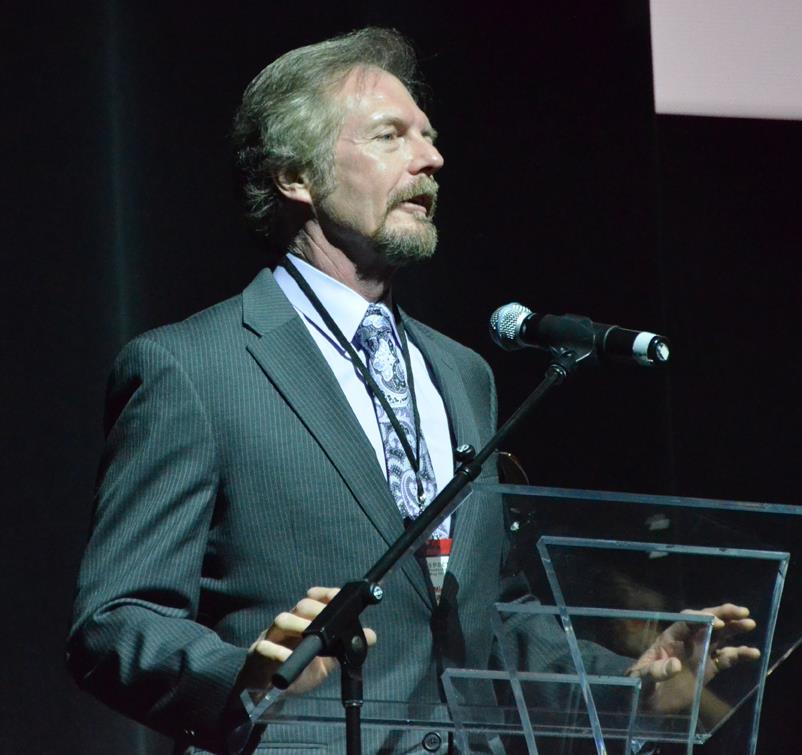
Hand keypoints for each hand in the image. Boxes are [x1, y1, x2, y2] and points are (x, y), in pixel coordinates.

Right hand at [233, 586, 377, 697]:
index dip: (325, 594)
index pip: (313, 600)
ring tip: (309, 635)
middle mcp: (287, 625)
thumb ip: (344, 648)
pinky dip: (277, 652)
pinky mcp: (258, 655)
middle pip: (299, 607)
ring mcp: (270, 638)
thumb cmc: (296, 671)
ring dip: (297, 625)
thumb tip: (372, 636)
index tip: (336, 595)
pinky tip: (289, 657)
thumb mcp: (324, 662)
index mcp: (303, 622)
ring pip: (281, 620)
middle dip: (315, 610)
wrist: (265, 692)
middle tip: (327, 622)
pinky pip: (264, 648)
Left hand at [627, 603, 760, 712]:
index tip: (717, 623)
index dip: (702, 619)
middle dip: (723, 615)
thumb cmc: (641, 683)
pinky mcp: (708, 668)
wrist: (648, 701)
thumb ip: (657, 671)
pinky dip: (739, 654)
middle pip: (707, 622)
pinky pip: (726, 658)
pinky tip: (753, 653)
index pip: (687, 622)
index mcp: (670, 638)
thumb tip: (676, 665)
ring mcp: (699, 653)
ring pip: (719, 636)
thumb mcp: (643, 677)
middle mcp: (687, 641)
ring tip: (750, 623)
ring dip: (734, 629)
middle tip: (742, 612)